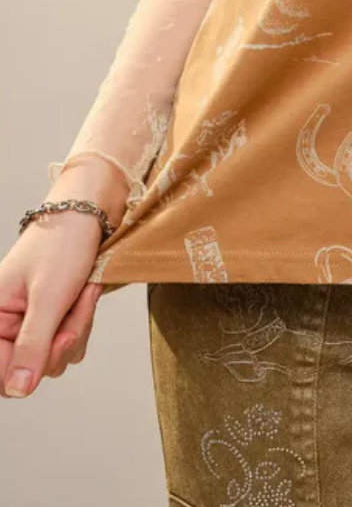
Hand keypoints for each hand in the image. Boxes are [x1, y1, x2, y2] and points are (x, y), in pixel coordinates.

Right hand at [0, 162, 126, 398]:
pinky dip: (82, 321)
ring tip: (81, 292)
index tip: (60, 338)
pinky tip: (85, 294)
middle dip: (61, 341)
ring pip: (55, 358)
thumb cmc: (62, 246)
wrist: (88, 216)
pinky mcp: (51, 321)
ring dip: (76, 328)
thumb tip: (18, 390)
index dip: (32, 367)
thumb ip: (32, 346)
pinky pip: (69, 344)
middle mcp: (6, 325)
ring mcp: (29, 324)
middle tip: (75, 307)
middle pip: (32, 369)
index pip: (1, 375)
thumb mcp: (48, 298)